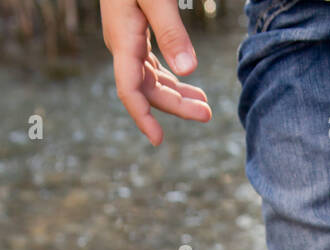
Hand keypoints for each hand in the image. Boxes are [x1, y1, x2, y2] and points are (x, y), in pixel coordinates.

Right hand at [101, 0, 211, 144]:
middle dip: (176, 105)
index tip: (158, 140)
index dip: (143, 117)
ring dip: (176, 94)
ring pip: (150, 78)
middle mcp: (121, 42)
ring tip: (204, 106)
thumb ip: (172, 30)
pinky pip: (150, 65)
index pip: (130, 89)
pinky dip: (171, 78)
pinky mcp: (134, 31)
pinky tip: (187, 84)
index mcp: (123, 37)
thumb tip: (188, 70)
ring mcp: (127, 38)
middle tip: (208, 114)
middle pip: (147, 88)